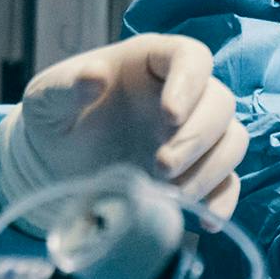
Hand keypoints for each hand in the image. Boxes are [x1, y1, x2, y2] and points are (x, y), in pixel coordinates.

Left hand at [0, 35, 246, 226]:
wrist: (55, 163)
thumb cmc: (56, 118)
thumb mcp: (47, 99)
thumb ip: (66, 86)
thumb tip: (93, 77)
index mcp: (152, 63)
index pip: (192, 57)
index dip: (190, 83)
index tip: (169, 116)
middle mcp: (183, 95)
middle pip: (220, 103)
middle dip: (196, 138)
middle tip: (160, 167)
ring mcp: (193, 134)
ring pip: (232, 141)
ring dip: (209, 170)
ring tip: (170, 194)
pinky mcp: (196, 172)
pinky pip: (228, 183)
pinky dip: (222, 202)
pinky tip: (203, 221)